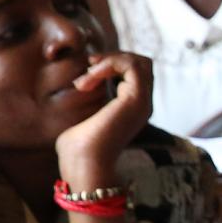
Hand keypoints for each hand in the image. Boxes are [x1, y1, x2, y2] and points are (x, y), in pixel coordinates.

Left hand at [53, 50, 154, 182]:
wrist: (83, 164)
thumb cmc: (78, 149)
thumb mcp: (84, 117)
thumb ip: (90, 101)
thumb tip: (80, 87)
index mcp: (133, 108)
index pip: (135, 73)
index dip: (113, 65)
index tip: (87, 74)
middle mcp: (142, 104)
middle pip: (143, 64)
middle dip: (115, 58)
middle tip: (90, 66)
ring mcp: (142, 102)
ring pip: (140, 62)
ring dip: (111, 60)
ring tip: (88, 75)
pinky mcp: (136, 100)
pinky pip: (132, 66)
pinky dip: (109, 65)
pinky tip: (88, 81)